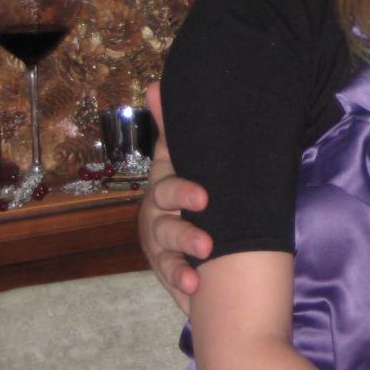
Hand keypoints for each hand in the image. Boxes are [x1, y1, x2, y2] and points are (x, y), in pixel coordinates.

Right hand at [138, 81, 212, 313]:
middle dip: (182, 196)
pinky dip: (180, 276)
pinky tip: (195, 284)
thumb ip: (186, 129)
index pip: (168, 158)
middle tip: (205, 201)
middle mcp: (160, 202)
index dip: (175, 159)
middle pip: (163, 195)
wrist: (209, 245)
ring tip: (207, 248)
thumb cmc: (208, 195)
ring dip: (185, 240)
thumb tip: (160, 85)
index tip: (200, 183)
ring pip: (164, 235)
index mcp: (172, 174)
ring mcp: (159, 235)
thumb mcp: (206, 162)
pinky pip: (169, 270)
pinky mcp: (166, 264)